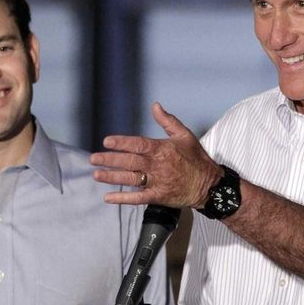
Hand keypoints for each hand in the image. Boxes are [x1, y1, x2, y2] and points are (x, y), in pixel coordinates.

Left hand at [90, 102, 223, 207]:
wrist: (209, 185)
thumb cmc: (196, 159)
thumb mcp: (185, 135)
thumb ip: (168, 121)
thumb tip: (155, 105)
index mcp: (163, 149)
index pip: (138, 144)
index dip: (122, 143)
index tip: (107, 141)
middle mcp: (158, 166)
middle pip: (130, 161)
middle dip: (110, 160)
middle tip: (93, 158)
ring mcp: (158, 182)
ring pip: (131, 179)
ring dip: (112, 177)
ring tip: (97, 174)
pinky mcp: (158, 197)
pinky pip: (138, 198)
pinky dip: (123, 198)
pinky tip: (108, 197)